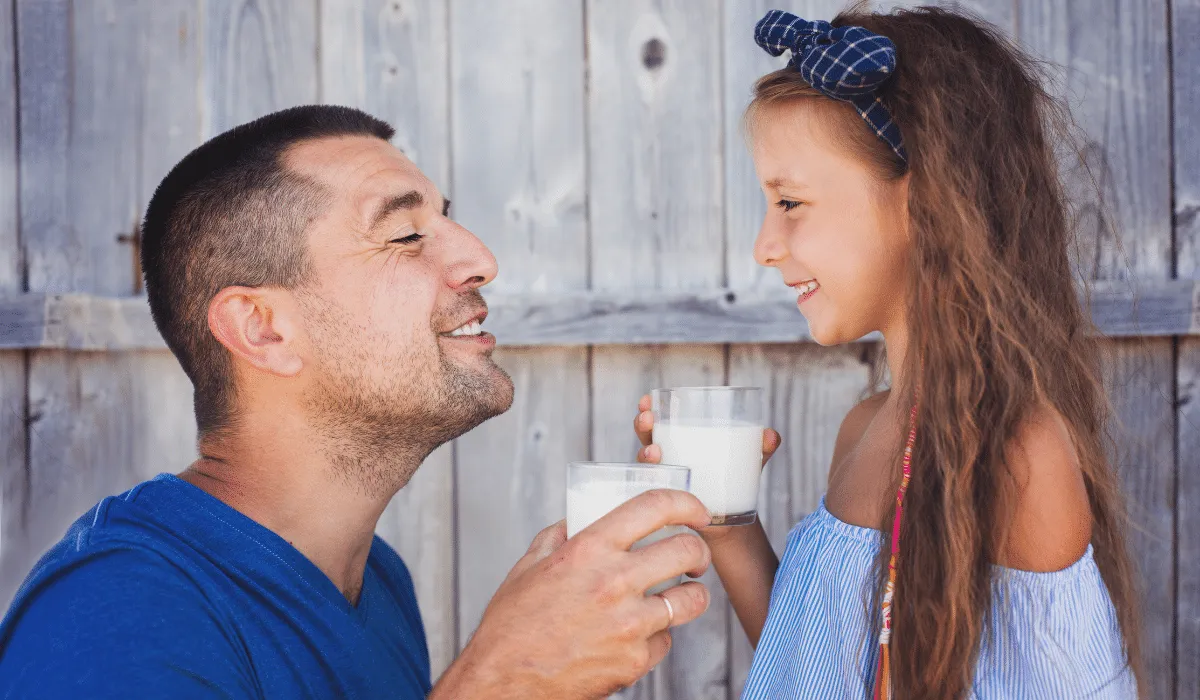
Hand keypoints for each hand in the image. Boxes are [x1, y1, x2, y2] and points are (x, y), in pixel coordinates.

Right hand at [436, 489, 712, 698]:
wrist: (503, 682)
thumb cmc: (511, 625)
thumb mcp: (530, 565)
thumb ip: (560, 536)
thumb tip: (580, 519)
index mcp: (589, 549)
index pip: (656, 507)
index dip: (687, 503)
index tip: (695, 511)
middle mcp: (614, 582)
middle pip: (688, 551)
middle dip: (698, 550)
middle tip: (691, 557)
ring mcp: (630, 624)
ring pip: (692, 599)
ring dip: (690, 594)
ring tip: (677, 595)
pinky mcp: (635, 661)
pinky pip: (666, 640)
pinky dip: (657, 635)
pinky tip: (636, 634)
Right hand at [633, 394, 780, 542]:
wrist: (733, 518)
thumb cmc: (734, 479)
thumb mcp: (749, 459)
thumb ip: (761, 447)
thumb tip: (771, 435)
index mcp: (679, 441)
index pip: (658, 420)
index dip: (648, 409)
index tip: (646, 400)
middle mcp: (667, 459)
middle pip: (646, 438)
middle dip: (642, 425)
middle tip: (647, 418)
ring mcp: (667, 481)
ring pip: (647, 465)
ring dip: (645, 455)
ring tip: (654, 452)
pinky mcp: (672, 504)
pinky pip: (656, 495)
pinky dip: (655, 489)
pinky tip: (658, 484)